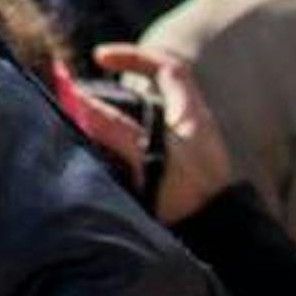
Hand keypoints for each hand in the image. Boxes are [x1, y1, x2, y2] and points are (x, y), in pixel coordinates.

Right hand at [94, 44, 237, 222]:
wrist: (219, 239)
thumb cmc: (190, 198)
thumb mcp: (148, 157)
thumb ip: (113, 129)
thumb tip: (76, 100)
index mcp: (191, 116)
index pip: (167, 67)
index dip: (133, 55)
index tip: (99, 58)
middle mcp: (190, 129)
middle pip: (151, 95)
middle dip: (114, 93)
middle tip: (81, 97)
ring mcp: (184, 153)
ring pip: (143, 123)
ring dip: (111, 122)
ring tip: (82, 127)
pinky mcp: (175, 176)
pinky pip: (140, 147)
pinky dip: (117, 146)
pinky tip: (99, 157)